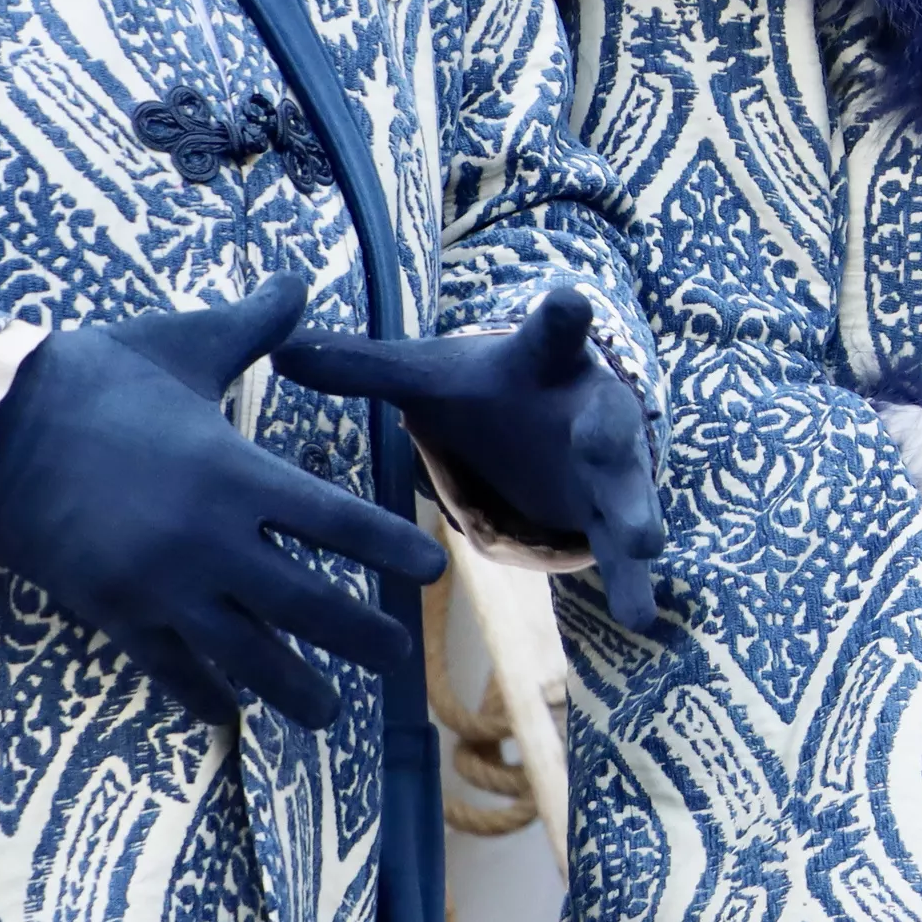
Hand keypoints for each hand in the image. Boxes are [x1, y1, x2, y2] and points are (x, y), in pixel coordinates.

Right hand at [0, 272, 445, 728]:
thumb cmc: (95, 376)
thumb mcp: (187, 342)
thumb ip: (256, 322)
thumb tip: (299, 278)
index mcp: (237, 474)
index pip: (337, 522)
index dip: (389, 549)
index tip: (432, 571)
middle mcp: (208, 541)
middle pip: (305, 604)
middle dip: (358, 634)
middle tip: (399, 657)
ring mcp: (159, 586)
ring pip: (243, 654)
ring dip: (292, 686)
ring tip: (329, 713)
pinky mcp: (110, 612)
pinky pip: (168, 668)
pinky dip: (201, 695)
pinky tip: (228, 714)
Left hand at [275, 289, 666, 631]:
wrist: (560, 421)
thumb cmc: (490, 392)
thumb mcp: (432, 378)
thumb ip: (363, 366)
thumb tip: (280, 349)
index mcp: (544, 364)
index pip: (551, 334)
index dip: (562, 318)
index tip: (571, 301)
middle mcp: (589, 411)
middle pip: (604, 421)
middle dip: (608, 436)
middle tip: (604, 445)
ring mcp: (609, 467)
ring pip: (627, 490)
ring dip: (634, 516)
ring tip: (641, 545)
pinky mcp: (614, 515)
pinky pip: (624, 552)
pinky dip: (632, 583)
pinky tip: (640, 619)